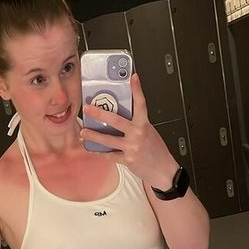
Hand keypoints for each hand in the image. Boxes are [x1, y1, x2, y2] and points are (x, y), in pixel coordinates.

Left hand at [80, 73, 177, 189]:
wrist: (164, 171)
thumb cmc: (157, 151)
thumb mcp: (149, 133)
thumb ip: (136, 125)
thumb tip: (120, 118)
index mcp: (145, 124)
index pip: (141, 103)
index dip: (137, 89)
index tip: (133, 77)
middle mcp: (138, 134)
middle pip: (116, 120)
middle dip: (99, 113)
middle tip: (88, 108)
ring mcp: (132, 147)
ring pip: (108, 140)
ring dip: (94, 136)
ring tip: (84, 132)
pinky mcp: (127, 159)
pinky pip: (110, 155)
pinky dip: (101, 152)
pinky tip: (94, 150)